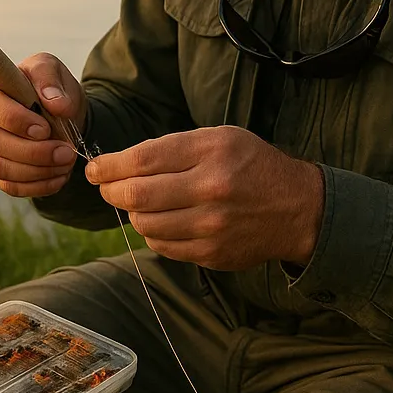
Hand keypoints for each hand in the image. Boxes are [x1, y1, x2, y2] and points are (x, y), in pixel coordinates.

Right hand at [0, 52, 86, 197]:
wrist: (60, 115)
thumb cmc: (49, 88)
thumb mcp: (52, 70)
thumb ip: (50, 79)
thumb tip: (56, 104)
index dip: (15, 120)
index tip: (45, 128)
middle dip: (33, 151)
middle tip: (66, 152)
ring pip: (1, 168)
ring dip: (38, 170)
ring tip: (67, 162)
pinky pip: (10, 186)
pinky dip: (38, 185)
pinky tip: (59, 176)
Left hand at [85, 126, 323, 270]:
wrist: (297, 209)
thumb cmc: (252, 165)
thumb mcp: (220, 138)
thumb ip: (174, 147)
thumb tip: (122, 164)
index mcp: (212, 152)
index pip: (143, 159)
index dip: (109, 165)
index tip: (95, 168)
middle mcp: (211, 189)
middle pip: (136, 195)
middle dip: (111, 190)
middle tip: (106, 186)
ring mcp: (211, 226)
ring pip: (144, 224)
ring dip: (134, 212)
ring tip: (141, 202)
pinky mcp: (211, 254)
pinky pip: (162, 246)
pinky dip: (154, 233)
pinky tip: (164, 220)